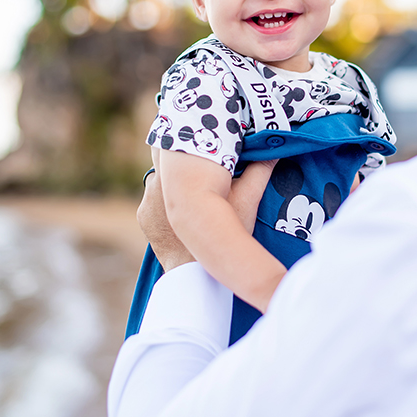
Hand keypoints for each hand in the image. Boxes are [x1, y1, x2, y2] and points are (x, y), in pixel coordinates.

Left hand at [137, 150, 276, 272]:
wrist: (192, 273)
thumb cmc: (219, 235)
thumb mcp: (246, 201)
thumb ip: (259, 171)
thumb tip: (272, 151)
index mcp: (178, 173)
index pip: (180, 144)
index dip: (193, 143)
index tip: (204, 145)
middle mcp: (157, 182)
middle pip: (168, 161)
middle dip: (182, 163)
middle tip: (200, 167)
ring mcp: (147, 201)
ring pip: (161, 182)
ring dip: (171, 184)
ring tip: (191, 192)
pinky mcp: (144, 216)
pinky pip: (153, 201)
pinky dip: (163, 204)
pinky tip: (179, 212)